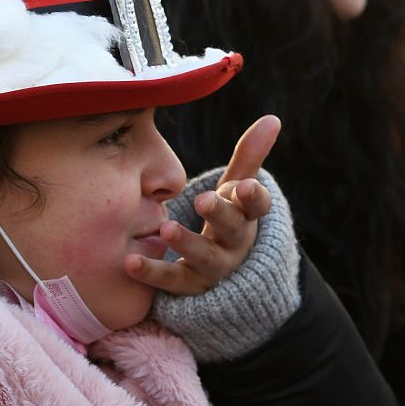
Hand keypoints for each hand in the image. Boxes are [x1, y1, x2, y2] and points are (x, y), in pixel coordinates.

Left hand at [126, 115, 280, 295]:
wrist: (226, 276)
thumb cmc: (228, 218)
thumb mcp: (237, 189)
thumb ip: (250, 156)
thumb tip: (273, 118)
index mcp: (248, 217)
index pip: (258, 206)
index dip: (253, 197)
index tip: (243, 186)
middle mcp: (236, 245)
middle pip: (234, 231)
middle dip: (220, 215)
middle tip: (204, 200)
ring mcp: (214, 269)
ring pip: (205, 259)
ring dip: (187, 243)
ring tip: (165, 228)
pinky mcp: (190, 287)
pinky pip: (172, 281)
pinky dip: (152, 272)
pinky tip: (130, 260)